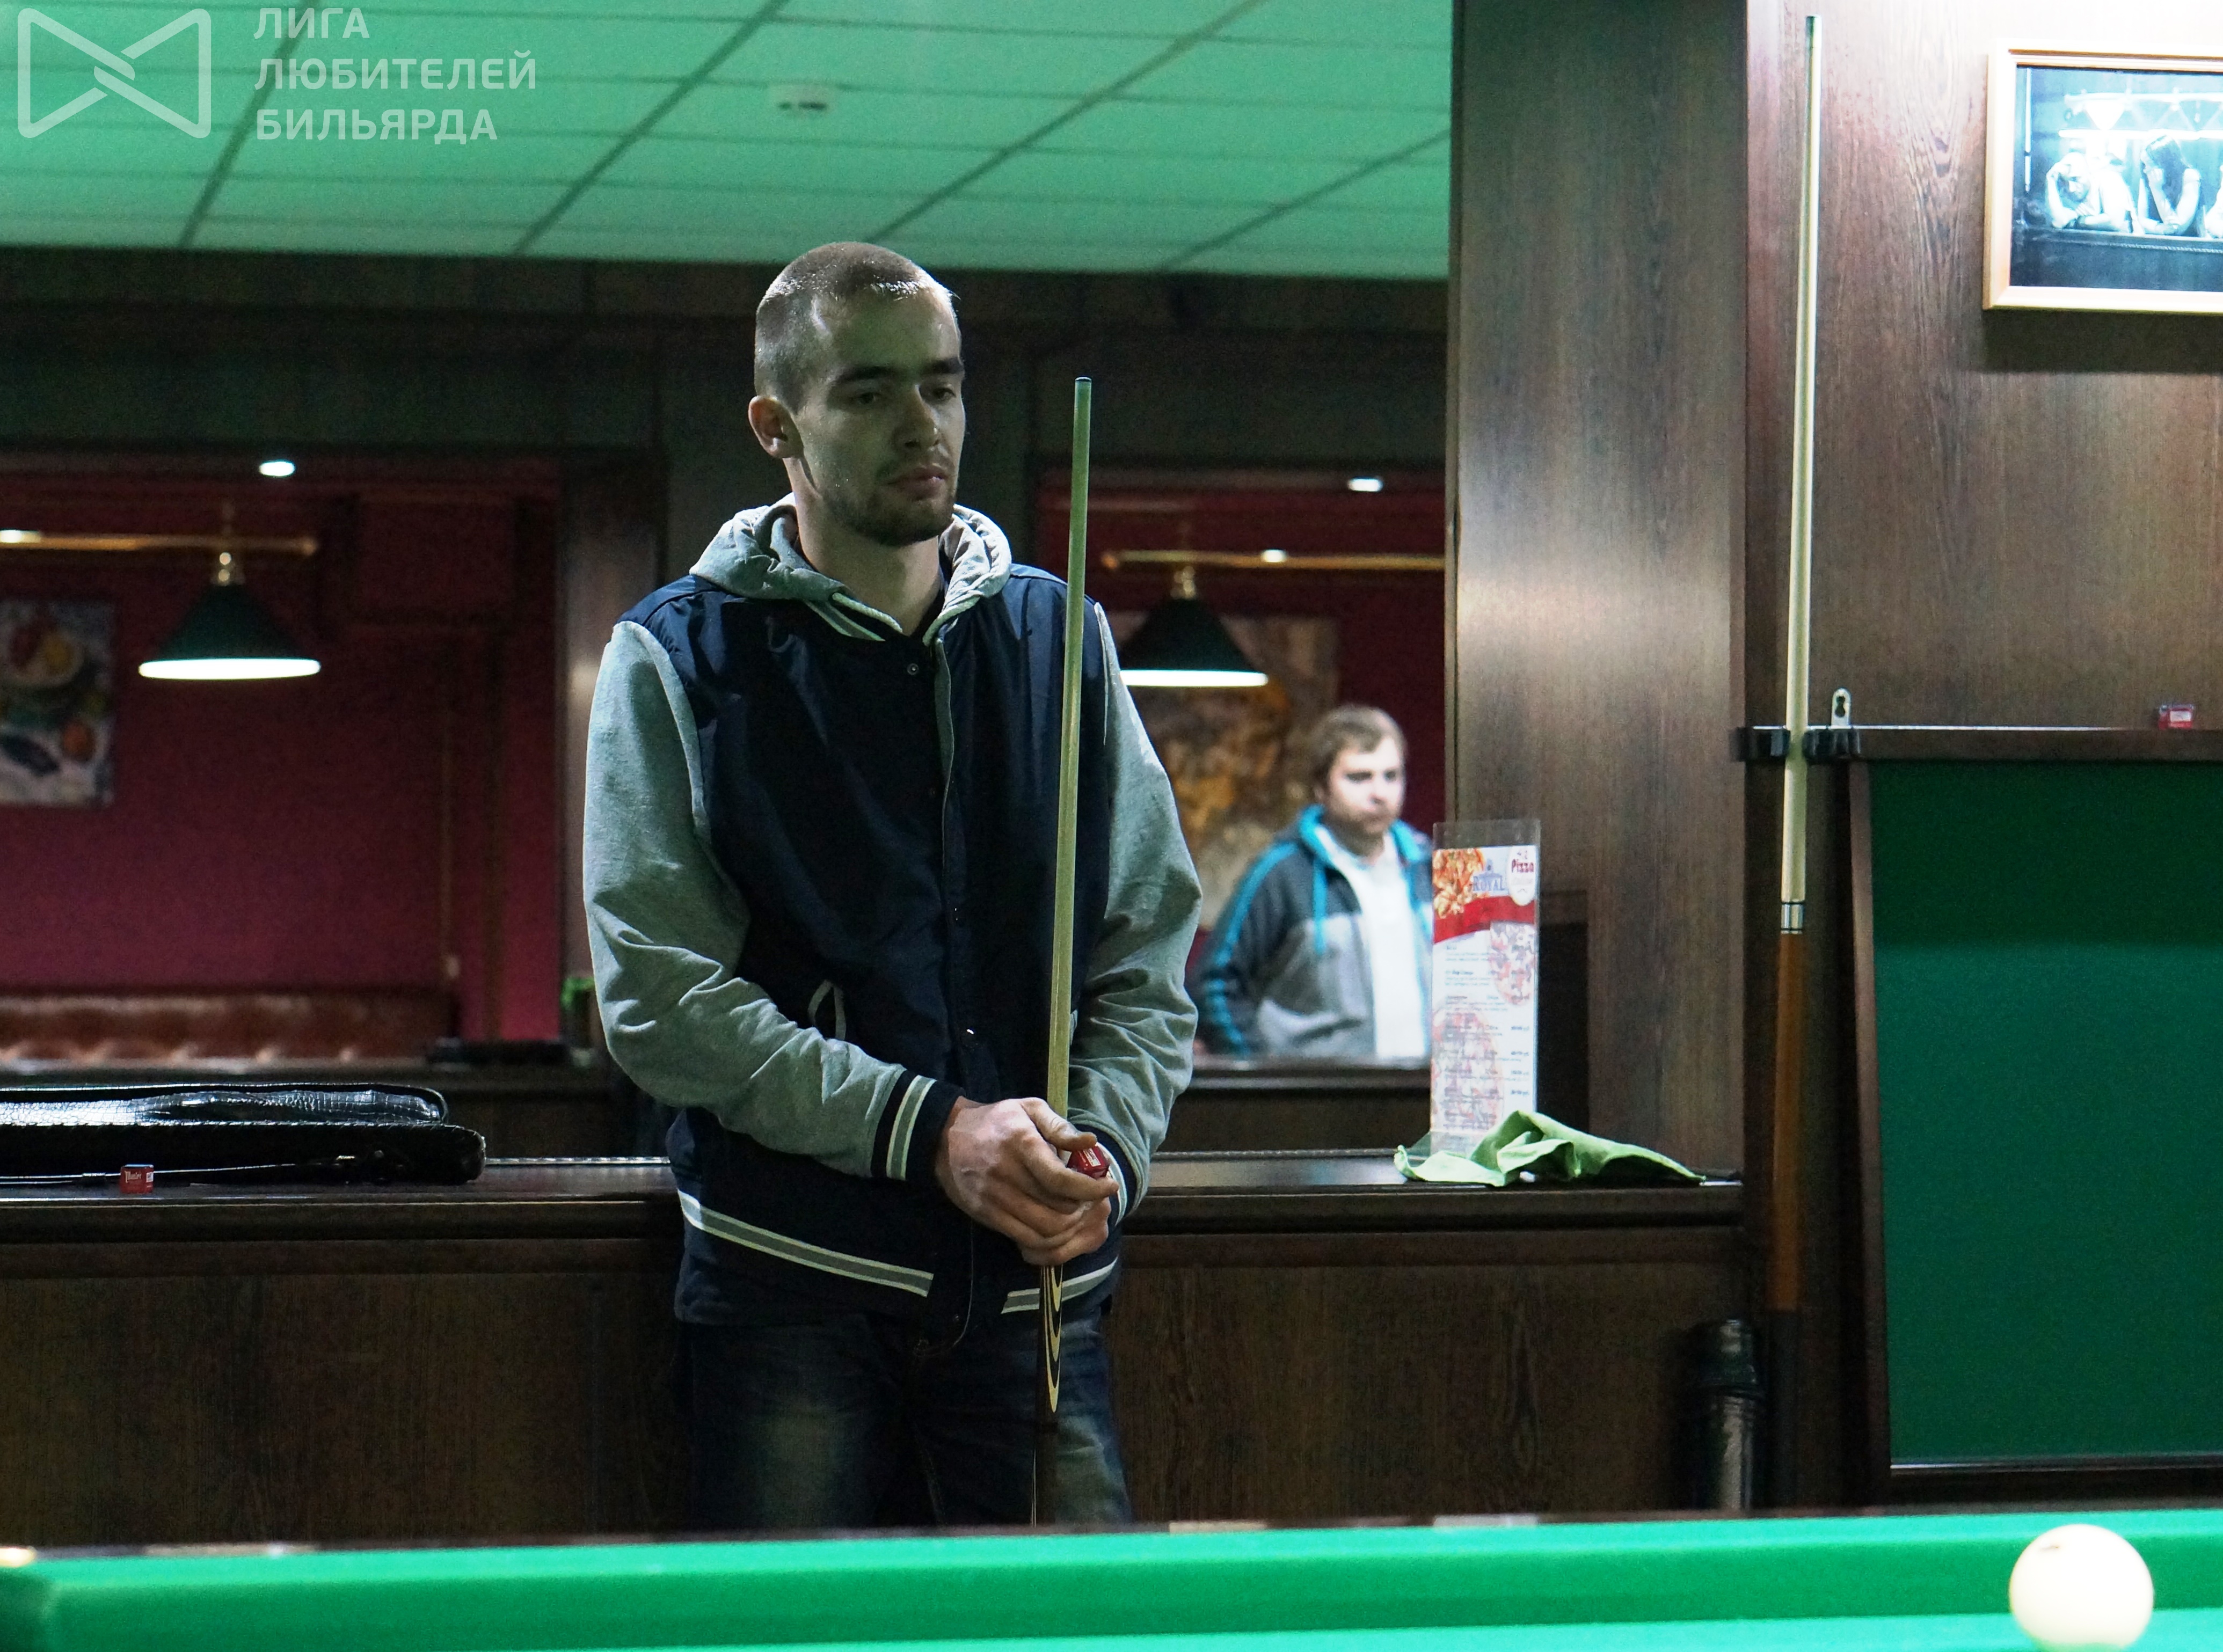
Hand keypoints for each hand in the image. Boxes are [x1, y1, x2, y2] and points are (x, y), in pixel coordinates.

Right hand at [934, 1096, 1115, 1265]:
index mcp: (1021, 1144)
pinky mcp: (987, 1215)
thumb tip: (1091, 1143)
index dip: (1091, 1188)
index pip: (1061, 1179)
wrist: (945, 1138)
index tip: (1110, 1186)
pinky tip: (1056, 1223)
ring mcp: (995, 1199)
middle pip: (1058, 1208)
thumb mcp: (1029, 1109)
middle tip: (1091, 1199)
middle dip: (1084, 1207)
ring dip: (1069, 1226)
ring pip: (1045, 1229)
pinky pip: (1026, 1239)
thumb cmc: (996, 1120)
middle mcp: (1007, 1174)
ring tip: (1075, 1211)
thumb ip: (1061, 1127)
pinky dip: (1048, 1238)